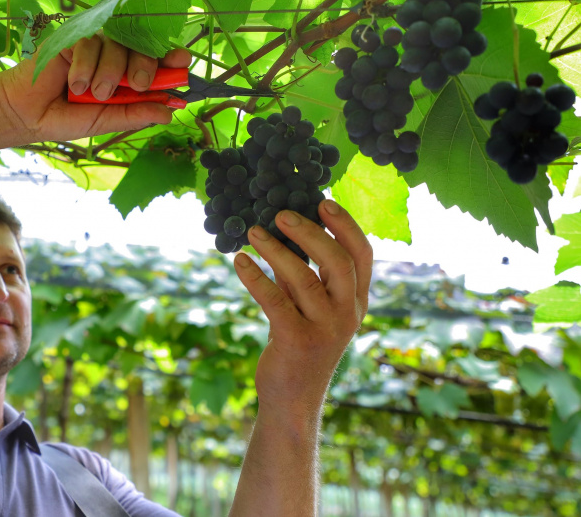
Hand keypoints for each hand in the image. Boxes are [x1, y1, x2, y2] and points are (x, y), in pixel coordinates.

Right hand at [0, 33, 190, 142]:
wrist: (28, 114)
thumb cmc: (66, 118)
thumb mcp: (106, 120)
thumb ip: (135, 114)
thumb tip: (169, 112)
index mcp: (124, 76)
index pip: (153, 60)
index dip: (170, 59)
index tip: (183, 62)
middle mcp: (112, 57)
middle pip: (140, 46)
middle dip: (145, 64)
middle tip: (137, 83)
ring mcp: (92, 46)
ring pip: (116, 43)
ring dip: (110, 71)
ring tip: (94, 93)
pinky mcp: (71, 38)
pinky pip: (90, 42)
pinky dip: (86, 66)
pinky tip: (75, 85)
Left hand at [234, 200, 372, 420]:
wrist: (292, 399)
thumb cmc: (299, 344)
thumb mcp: (310, 307)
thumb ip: (306, 274)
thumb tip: (285, 230)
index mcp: (357, 301)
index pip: (362, 255)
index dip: (345, 225)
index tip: (322, 202)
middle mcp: (348, 314)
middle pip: (338, 261)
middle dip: (309, 232)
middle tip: (280, 213)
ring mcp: (325, 329)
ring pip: (303, 278)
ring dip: (274, 250)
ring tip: (251, 231)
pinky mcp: (297, 341)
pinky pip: (275, 300)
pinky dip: (255, 277)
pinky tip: (239, 261)